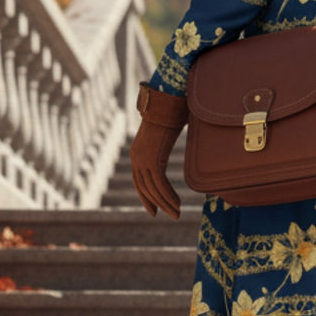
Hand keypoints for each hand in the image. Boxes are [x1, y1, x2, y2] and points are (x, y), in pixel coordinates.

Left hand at [130, 83, 188, 217]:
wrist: (168, 101)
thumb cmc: (170, 112)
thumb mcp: (167, 133)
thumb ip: (166, 142)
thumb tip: (179, 141)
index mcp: (137, 152)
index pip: (139, 181)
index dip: (147, 196)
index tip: (155, 208)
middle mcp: (137, 157)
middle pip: (145, 188)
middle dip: (156, 203)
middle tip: (168, 214)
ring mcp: (143, 159)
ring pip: (153, 189)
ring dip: (165, 203)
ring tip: (176, 213)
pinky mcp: (152, 159)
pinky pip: (159, 184)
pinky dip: (168, 196)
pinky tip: (177, 204)